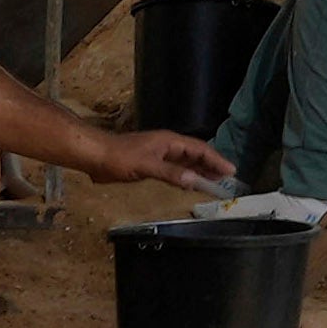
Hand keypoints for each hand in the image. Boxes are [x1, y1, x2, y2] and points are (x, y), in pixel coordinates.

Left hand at [81, 123, 236, 194]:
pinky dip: (185, 177)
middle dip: (212, 166)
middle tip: (227, 180)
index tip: (231, 170)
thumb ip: (171, 173)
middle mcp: (168, 146)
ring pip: (186, 163)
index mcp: (170, 141)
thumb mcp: (147, 166)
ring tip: (215, 183)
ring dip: (200, 172)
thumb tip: (194, 180)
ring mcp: (159, 155)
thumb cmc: (119, 157)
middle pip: (196, 155)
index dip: (216, 160)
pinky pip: (175, 170)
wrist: (96, 156)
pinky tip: (189, 185)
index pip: (200, 149)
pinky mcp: (151, 165)